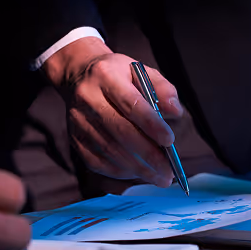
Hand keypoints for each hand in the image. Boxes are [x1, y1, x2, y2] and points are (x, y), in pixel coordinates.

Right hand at [42, 37, 183, 186]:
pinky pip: (98, 162)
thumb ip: (163, 89)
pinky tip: (138, 174)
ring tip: (160, 178)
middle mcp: (88, 98)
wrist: (77, 76)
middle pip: (120, 132)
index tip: (169, 141)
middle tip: (168, 172)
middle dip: (148, 156)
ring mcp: (78, 121)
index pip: (131, 103)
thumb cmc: (117, 76)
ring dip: (137, 169)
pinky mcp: (75, 139)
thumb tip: (176, 112)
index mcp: (107, 76)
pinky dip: (120, 173)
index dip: (151, 124)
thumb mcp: (141, 71)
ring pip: (110, 151)